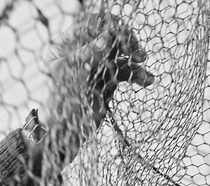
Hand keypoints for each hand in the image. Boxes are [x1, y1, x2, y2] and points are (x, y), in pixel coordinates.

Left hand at [39, 8, 153, 137]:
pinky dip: (137, 74)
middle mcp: (81, 53)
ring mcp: (96, 66)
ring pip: (120, 53)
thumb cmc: (62, 108)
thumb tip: (106, 38)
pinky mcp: (107, 80)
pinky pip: (126, 71)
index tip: (118, 37)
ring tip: (142, 62)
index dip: (107, 26)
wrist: (65, 138)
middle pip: (110, 34)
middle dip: (125, 41)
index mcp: (66, 47)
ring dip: (134, 57)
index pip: (90, 24)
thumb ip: (88, 56)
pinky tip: (147, 80)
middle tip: (135, 50)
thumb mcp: (73, 78)